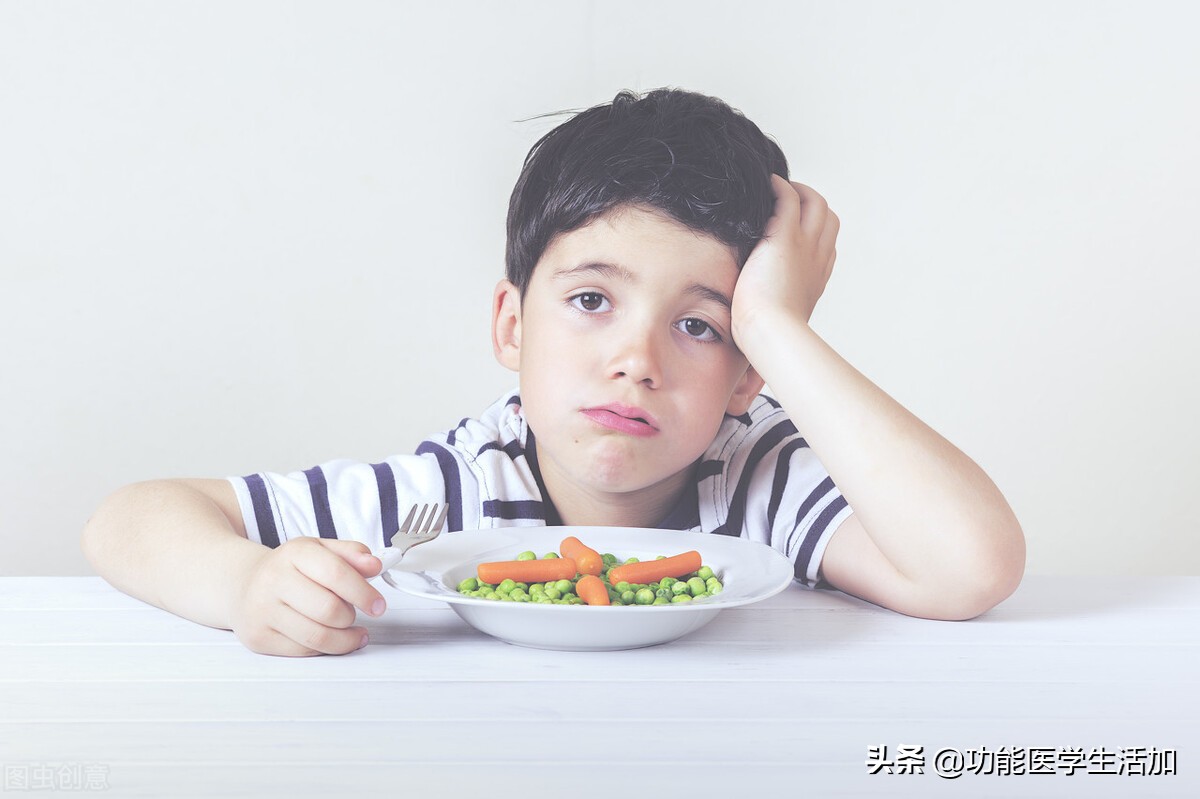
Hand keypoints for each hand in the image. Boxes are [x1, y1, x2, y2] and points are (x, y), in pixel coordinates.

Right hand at [229, 537, 385, 655]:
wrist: (243, 583)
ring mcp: (262, 611)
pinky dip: (325, 649)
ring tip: (348, 630)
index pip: (336, 574)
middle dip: (351, 616)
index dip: (364, 593)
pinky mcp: (258, 638)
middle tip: (354, 614)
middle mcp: (274, 580)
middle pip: (329, 610)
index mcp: (294, 553)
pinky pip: (304, 651)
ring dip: (343, 638)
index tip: (379, 605)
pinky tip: (330, 639)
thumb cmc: (289, 568)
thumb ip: (352, 554)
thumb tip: (375, 565)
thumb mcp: (320, 550)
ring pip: (318, 637)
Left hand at [731, 174, 838, 344]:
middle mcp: (818, 257)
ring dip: (797, 189)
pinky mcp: (784, 236)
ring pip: (813, 200)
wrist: (772, 334)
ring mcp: (804, 244)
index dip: (814, 230)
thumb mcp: (780, 324)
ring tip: (775, 187)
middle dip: (811, 202)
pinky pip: (788, 197)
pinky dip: (778, 186)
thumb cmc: (771, 339)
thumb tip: (759, 332)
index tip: (795, 228)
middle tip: (786, 199)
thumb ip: (774, 314)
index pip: (826, 242)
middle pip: (827, 216)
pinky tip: (764, 184)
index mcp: (818, 276)